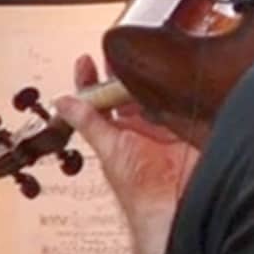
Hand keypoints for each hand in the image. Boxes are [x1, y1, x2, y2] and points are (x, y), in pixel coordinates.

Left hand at [55, 55, 198, 253]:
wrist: (175, 206)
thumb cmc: (140, 191)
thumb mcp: (109, 149)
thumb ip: (88, 122)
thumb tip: (62, 103)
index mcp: (119, 134)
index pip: (101, 101)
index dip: (91, 81)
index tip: (86, 60)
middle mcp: (143, 128)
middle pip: (130, 91)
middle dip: (124, 70)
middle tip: (120, 48)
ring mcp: (168, 125)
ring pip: (156, 91)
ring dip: (152, 75)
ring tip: (147, 53)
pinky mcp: (191, 124)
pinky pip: (184, 98)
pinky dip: (180, 84)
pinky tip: (176, 69)